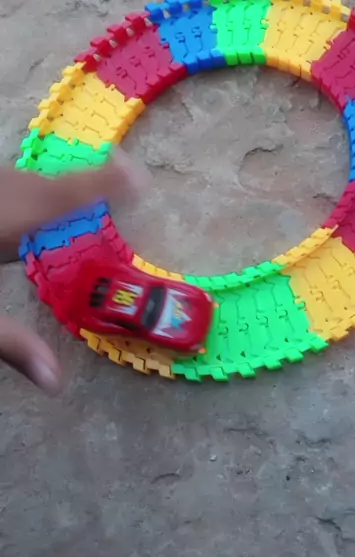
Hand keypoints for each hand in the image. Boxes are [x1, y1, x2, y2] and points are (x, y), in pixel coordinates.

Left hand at [0, 154, 143, 393]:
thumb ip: (9, 344)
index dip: (105, 183)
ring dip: (37, 192)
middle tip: (111, 188)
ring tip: (61, 203)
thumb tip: (58, 382)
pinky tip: (7, 210)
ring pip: (10, 181)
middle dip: (74, 188)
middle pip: (39, 186)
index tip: (140, 174)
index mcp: (3, 221)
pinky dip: (9, 194)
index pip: (64, 197)